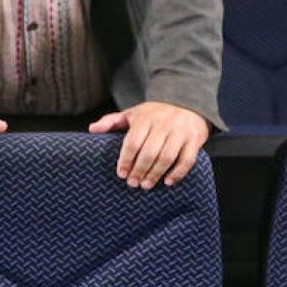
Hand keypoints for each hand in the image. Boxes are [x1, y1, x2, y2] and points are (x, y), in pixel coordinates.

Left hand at [88, 102, 209, 188]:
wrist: (188, 102)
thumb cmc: (155, 113)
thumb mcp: (133, 113)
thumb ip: (112, 121)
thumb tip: (92, 129)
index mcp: (146, 118)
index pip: (133, 142)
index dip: (126, 160)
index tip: (121, 174)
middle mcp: (163, 124)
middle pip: (149, 152)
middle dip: (139, 170)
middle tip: (133, 184)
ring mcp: (180, 132)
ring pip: (167, 157)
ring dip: (155, 174)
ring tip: (146, 185)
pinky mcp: (194, 139)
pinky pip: (187, 160)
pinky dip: (177, 173)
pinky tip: (168, 182)